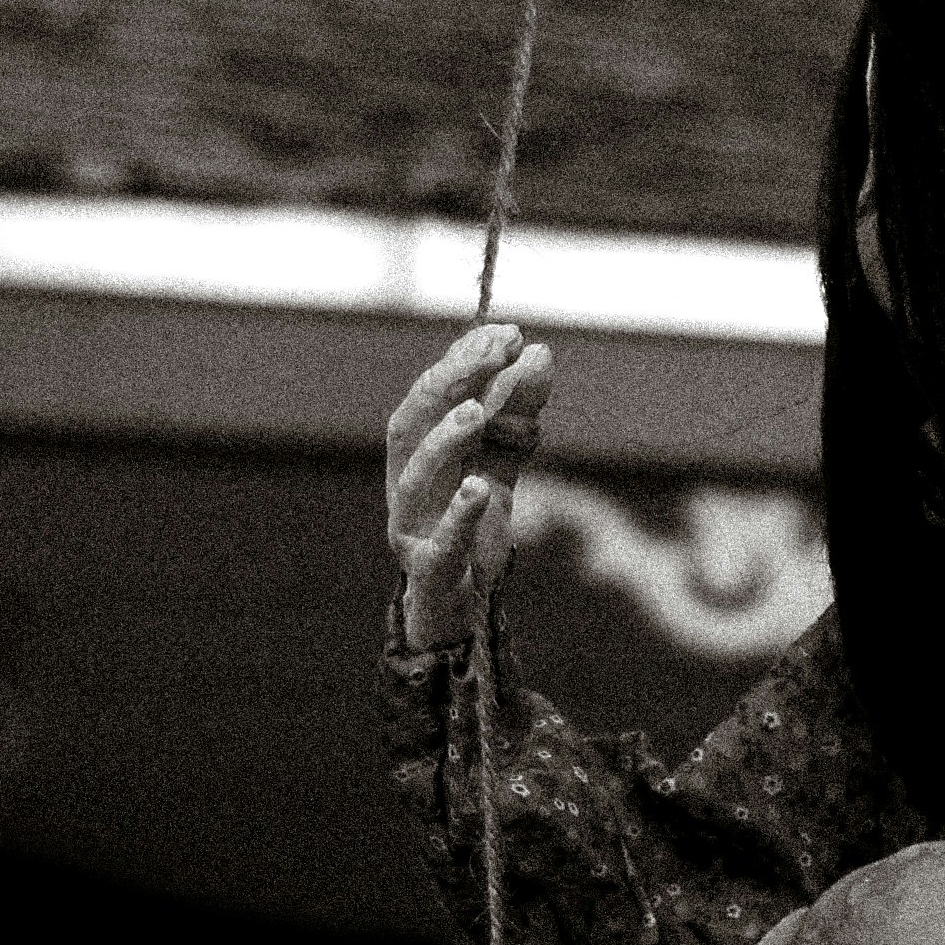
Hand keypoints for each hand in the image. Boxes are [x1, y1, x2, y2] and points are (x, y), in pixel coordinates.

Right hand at [387, 320, 555, 654]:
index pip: (429, 396)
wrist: (462, 611)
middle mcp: (404, 485)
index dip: (462, 361)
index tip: (505, 333)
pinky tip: (479, 489)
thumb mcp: (501, 466)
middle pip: (410, 427)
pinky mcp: (430, 570)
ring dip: (443, 442)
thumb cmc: (471, 531)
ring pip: (413, 480)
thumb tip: (540, 353)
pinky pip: (439, 543)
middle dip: (448, 384)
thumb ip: (518, 415)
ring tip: (475, 412)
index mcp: (415, 455)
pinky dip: (458, 515)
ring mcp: (411, 528)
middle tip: (491, 353)